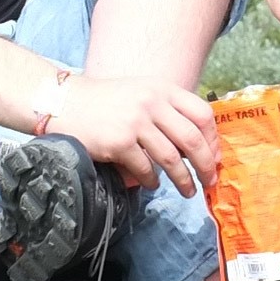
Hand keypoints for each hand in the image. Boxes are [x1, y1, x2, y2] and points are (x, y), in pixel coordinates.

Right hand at [42, 62, 219, 191]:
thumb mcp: (141, 92)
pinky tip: (152, 185)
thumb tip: (196, 143)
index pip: (202, 113)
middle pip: (192, 139)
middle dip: (206, 164)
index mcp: (162, 89)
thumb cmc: (104, 101)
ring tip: (188, 191)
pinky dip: (152, 181)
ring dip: (184, 180)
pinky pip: (146, 169)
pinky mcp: (119, 142)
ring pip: (172, 158)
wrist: (64, 102)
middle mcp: (152, 102)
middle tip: (210, 180)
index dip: (213, 138)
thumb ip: (166, 109)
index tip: (215, 156)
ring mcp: (136, 122)